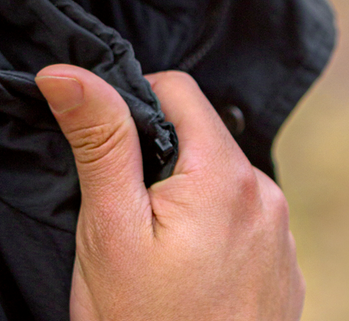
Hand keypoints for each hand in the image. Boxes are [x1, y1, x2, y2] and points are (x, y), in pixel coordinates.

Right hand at [35, 66, 302, 320]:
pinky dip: (208, 233)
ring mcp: (282, 241)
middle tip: (122, 216)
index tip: (105, 155)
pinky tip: (182, 280)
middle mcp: (268, 198)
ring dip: (182, 196)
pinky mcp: (284, 276)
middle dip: (155, 159)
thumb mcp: (109, 228)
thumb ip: (99, 138)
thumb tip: (65, 69)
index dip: (130, 106)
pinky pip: (239, 223)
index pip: (177, 88)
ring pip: (217, 180)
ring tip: (151, 256)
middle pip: (198, 136)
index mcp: (227, 176)